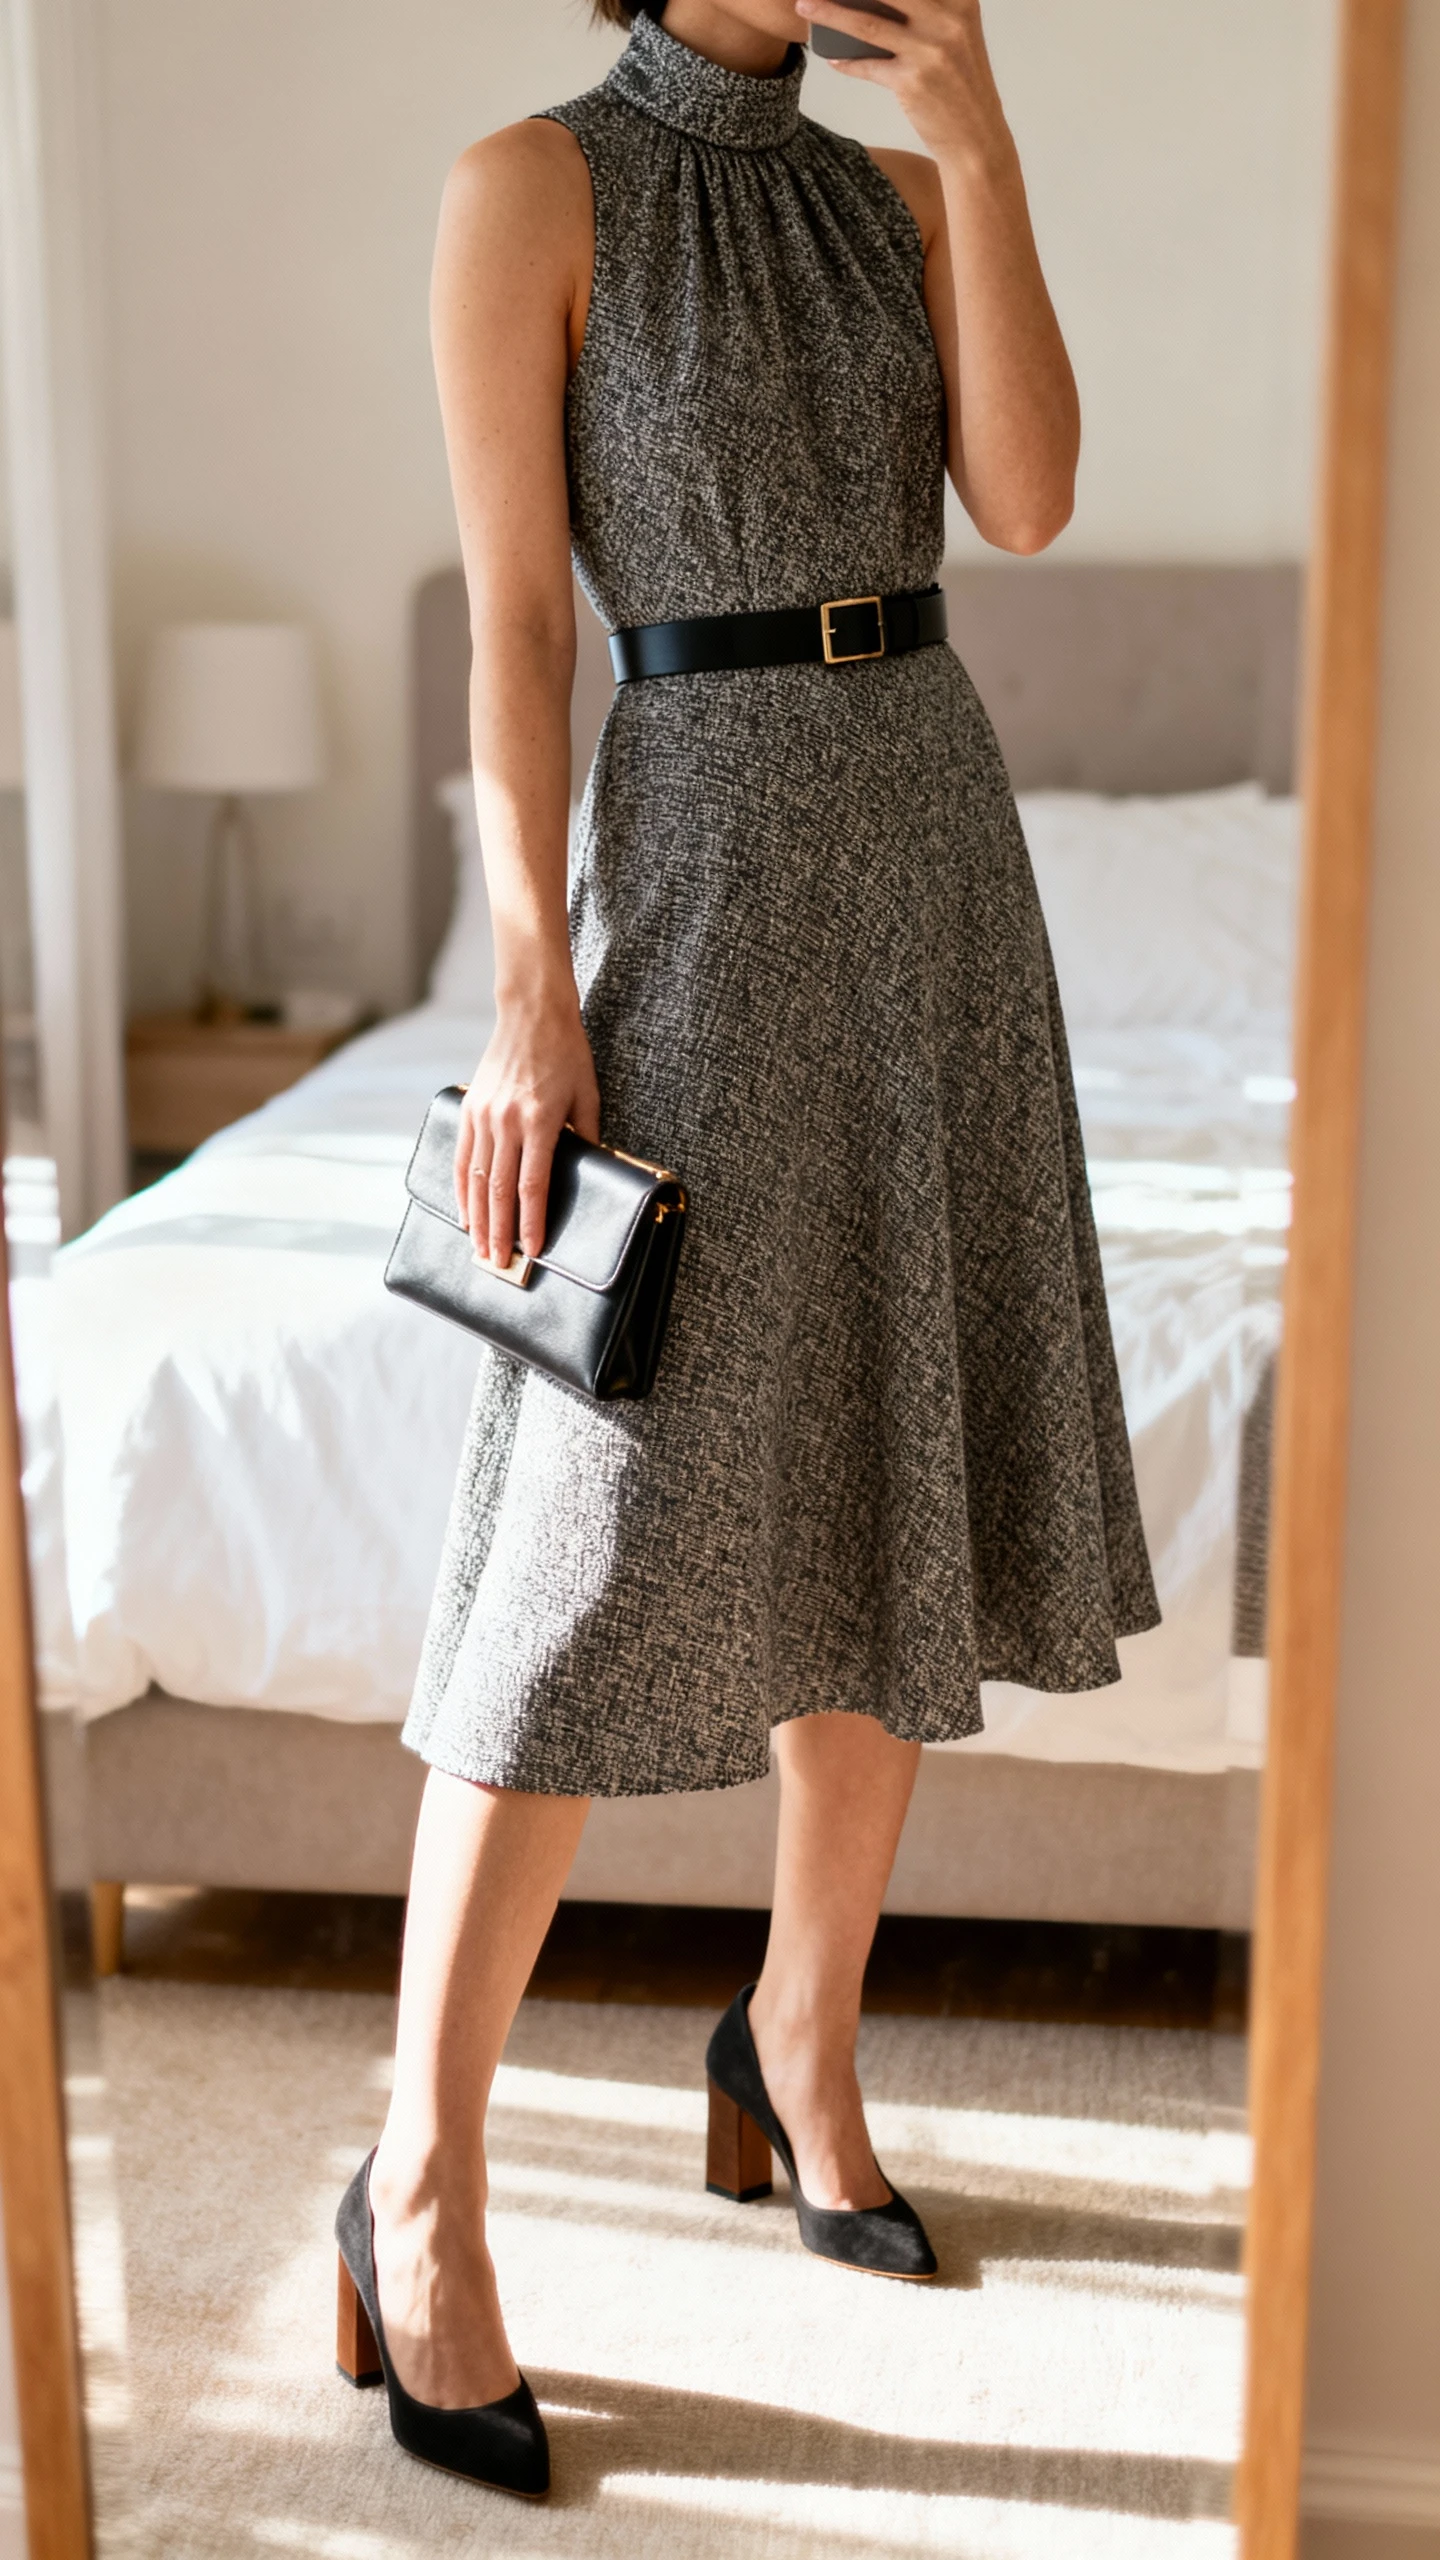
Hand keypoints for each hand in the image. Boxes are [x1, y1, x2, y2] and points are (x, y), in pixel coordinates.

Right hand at [454, 987, 599, 1269]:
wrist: (532, 1012)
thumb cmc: (568, 1053)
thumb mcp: (587, 1096)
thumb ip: (585, 1138)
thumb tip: (587, 1176)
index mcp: (539, 1121)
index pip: (533, 1185)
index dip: (532, 1223)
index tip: (532, 1251)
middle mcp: (507, 1121)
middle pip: (498, 1190)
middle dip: (499, 1231)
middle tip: (498, 1263)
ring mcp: (484, 1114)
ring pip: (475, 1179)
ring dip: (477, 1218)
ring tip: (479, 1247)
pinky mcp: (470, 1108)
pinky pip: (462, 1157)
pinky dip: (461, 1189)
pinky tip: (465, 1212)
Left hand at [796, 0, 1009, 163]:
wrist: (976, 138)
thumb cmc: (962, 84)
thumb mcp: (959, 34)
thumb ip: (931, 10)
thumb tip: (874, 1)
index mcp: (960, 2)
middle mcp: (947, 21)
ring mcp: (929, 52)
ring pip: (867, 25)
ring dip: (830, 13)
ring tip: (805, 5)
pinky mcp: (911, 83)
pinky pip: (867, 66)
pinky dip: (846, 63)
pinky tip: (833, 59)